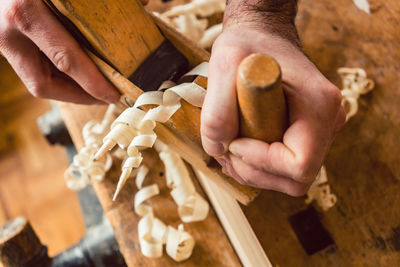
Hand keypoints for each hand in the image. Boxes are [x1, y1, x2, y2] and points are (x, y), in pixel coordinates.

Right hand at [0, 0, 152, 103]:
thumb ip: (98, 2)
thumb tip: (145, 3)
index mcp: (26, 12)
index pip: (65, 59)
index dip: (92, 82)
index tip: (114, 94)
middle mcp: (10, 35)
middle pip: (44, 84)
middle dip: (79, 97)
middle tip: (107, 98)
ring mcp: (5, 43)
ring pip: (37, 82)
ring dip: (70, 91)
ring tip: (97, 91)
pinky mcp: (8, 47)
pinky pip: (34, 70)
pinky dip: (60, 78)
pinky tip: (80, 76)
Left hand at [201, 25, 345, 195]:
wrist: (263, 36)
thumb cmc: (249, 44)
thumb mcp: (225, 63)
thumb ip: (218, 109)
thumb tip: (220, 149)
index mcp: (319, 104)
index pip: (299, 163)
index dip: (261, 162)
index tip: (233, 143)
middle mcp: (328, 121)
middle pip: (297, 179)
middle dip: (255, 172)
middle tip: (226, 150)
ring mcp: (320, 131)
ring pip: (291, 178)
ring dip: (254, 172)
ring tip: (228, 149)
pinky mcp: (307, 135)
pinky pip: (286, 168)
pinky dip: (259, 167)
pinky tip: (239, 149)